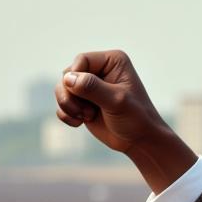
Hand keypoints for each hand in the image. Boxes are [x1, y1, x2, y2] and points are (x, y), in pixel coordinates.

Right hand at [53, 49, 196, 192]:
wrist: (140, 142)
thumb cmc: (135, 119)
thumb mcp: (116, 101)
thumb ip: (92, 87)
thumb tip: (67, 78)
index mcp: (111, 62)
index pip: (81, 60)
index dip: (75, 77)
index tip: (81, 95)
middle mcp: (99, 71)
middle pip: (67, 74)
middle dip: (70, 95)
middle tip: (86, 113)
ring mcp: (89, 88)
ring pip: (62, 88)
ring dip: (67, 105)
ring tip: (84, 117)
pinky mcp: (83, 103)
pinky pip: (62, 103)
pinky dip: (66, 114)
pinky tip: (78, 123)